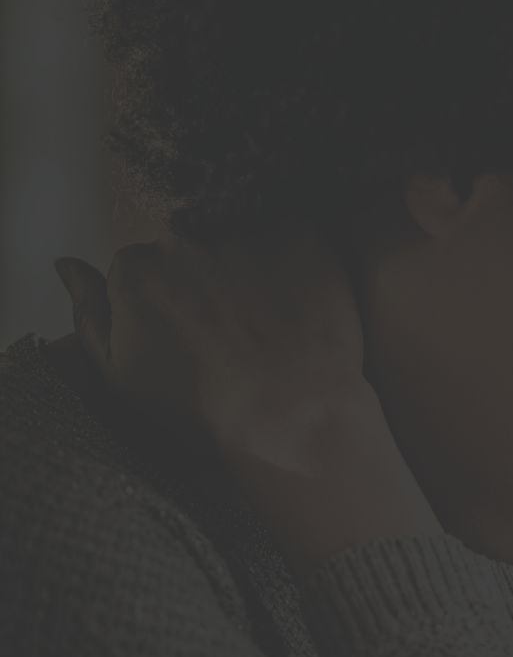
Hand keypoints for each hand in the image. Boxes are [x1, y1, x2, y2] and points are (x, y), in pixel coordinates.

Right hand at [55, 234, 377, 469]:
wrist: (294, 423)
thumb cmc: (203, 411)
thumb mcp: (122, 375)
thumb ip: (88, 311)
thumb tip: (64, 263)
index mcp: (135, 266)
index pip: (144, 266)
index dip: (169, 306)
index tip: (193, 340)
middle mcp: (186, 238)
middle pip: (192, 250)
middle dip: (209, 284)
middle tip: (238, 337)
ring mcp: (246, 233)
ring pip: (243, 242)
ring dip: (255, 275)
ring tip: (275, 329)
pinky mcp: (302, 237)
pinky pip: (297, 240)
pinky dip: (302, 269)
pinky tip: (305, 312)